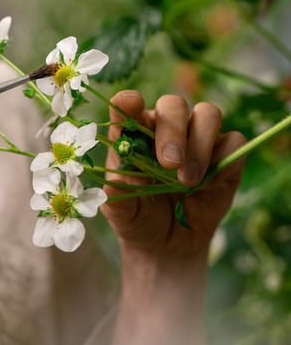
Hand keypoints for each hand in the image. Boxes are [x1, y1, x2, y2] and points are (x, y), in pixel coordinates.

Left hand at [100, 91, 246, 255]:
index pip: (127, 107)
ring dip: (200, 145)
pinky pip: (234, 141)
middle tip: (169, 164)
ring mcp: (197, 139)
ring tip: (188, 181)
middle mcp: (164, 130)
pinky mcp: (225, 155)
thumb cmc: (138, 217)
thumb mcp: (122, 214)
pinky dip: (223, 161)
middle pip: (174, 105)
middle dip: (173, 130)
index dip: (128, 101)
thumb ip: (117, 201)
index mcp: (132, 135)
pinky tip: (206, 186)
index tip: (131, 103)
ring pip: (208, 114)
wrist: (167, 242)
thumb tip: (110, 187)